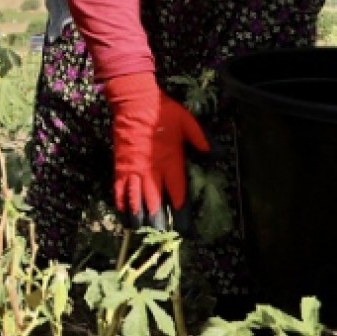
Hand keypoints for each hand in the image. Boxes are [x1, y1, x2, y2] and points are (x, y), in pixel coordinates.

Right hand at [104, 72, 209, 229]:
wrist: (134, 101)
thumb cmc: (163, 111)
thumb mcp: (188, 123)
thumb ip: (201, 141)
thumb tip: (217, 155)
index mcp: (171, 163)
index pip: (177, 195)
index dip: (181, 215)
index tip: (185, 230)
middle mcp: (151, 171)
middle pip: (154, 204)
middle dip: (158, 222)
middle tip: (162, 234)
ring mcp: (133, 169)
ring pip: (134, 200)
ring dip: (138, 217)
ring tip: (141, 230)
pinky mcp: (120, 166)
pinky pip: (119, 189)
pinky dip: (120, 203)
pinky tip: (123, 214)